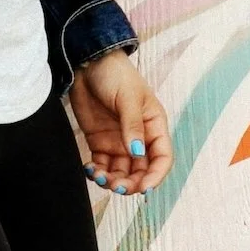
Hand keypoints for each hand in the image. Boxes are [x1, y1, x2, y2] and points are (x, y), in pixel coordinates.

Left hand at [69, 49, 171, 197]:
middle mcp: (139, 138)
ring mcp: (119, 141)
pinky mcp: (100, 142)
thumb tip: (137, 153)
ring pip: (121, 172)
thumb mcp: (128, 98)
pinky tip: (90, 169)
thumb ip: (132, 126)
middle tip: (117, 186)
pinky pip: (102, 165)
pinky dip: (97, 172)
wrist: (87, 63)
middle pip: (141, 171)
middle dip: (131, 183)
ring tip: (99, 177)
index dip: (156, 176)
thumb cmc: (115, 74)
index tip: (143, 187)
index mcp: (154, 126)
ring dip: (112, 181)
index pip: (162, 158)